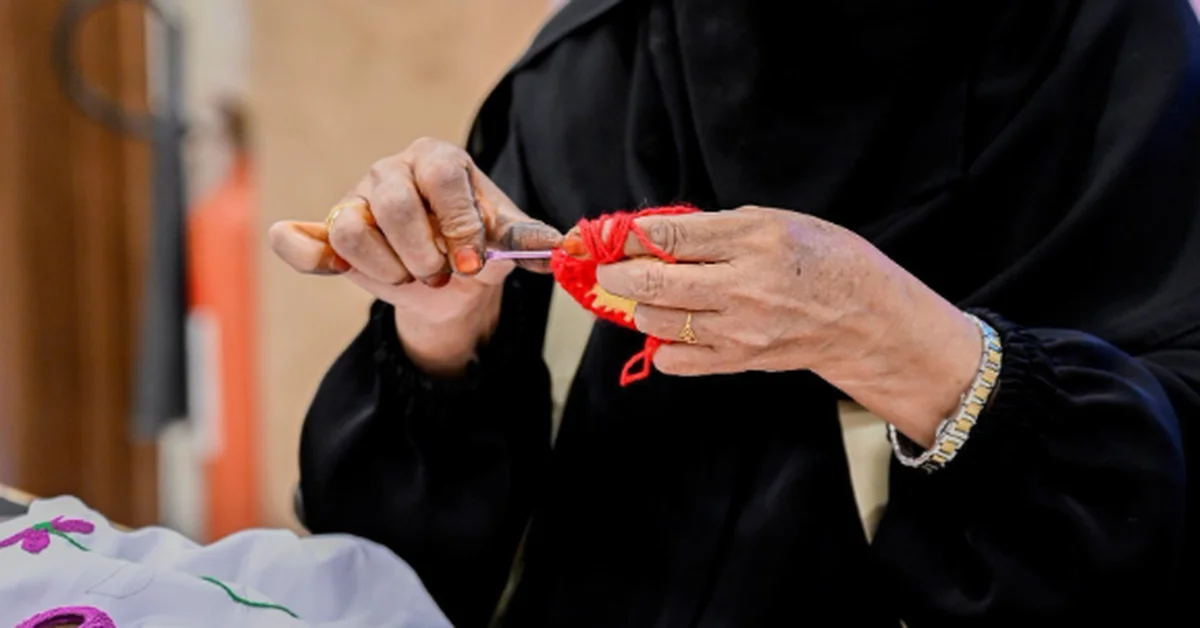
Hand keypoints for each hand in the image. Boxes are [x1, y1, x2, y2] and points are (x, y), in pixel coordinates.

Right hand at [269, 137, 561, 375]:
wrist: (454, 275)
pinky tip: (333, 266)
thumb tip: (558, 247)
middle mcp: (392, 170)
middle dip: (422, 251)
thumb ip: (527, 241)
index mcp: (438, 157)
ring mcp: (355, 198)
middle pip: (393, 202)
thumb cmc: (479, 243)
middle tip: (442, 274)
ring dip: (387, 266)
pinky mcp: (329, 232)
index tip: (471, 261)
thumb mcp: (507, 240)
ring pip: (352, 226)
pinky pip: (302, 240)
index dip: (458, 222)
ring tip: (411, 278)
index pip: (441, 177)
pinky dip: (306, 253)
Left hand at [592, 206, 981, 444]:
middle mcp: (743, 284)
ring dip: (640, 305)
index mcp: (754, 238)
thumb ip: (713, 227)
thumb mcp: (775, 221)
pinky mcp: (737, 360)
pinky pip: (673, 359)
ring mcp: (739, 328)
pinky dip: (661, 343)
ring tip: (649, 295)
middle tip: (610, 269)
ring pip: (656, 319)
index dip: (630, 236)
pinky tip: (674, 326)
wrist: (865, 318)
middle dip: (617, 273)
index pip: (670, 235)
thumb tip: (652, 232)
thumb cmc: (821, 260)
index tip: (614, 235)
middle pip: (652, 280)